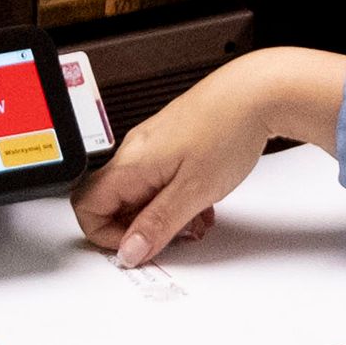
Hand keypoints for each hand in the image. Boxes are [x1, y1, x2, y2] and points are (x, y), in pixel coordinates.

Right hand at [72, 48, 345, 266]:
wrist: (258, 93)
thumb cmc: (228, 129)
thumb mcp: (193, 192)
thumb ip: (158, 225)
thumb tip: (129, 251)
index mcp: (131, 163)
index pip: (86, 206)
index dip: (105, 234)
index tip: (137, 247)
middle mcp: (135, 152)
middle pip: (113, 203)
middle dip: (139, 229)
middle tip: (172, 237)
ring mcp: (152, 146)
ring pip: (139, 194)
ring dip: (161, 217)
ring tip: (194, 222)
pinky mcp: (171, 143)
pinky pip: (158, 181)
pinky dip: (174, 200)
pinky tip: (201, 204)